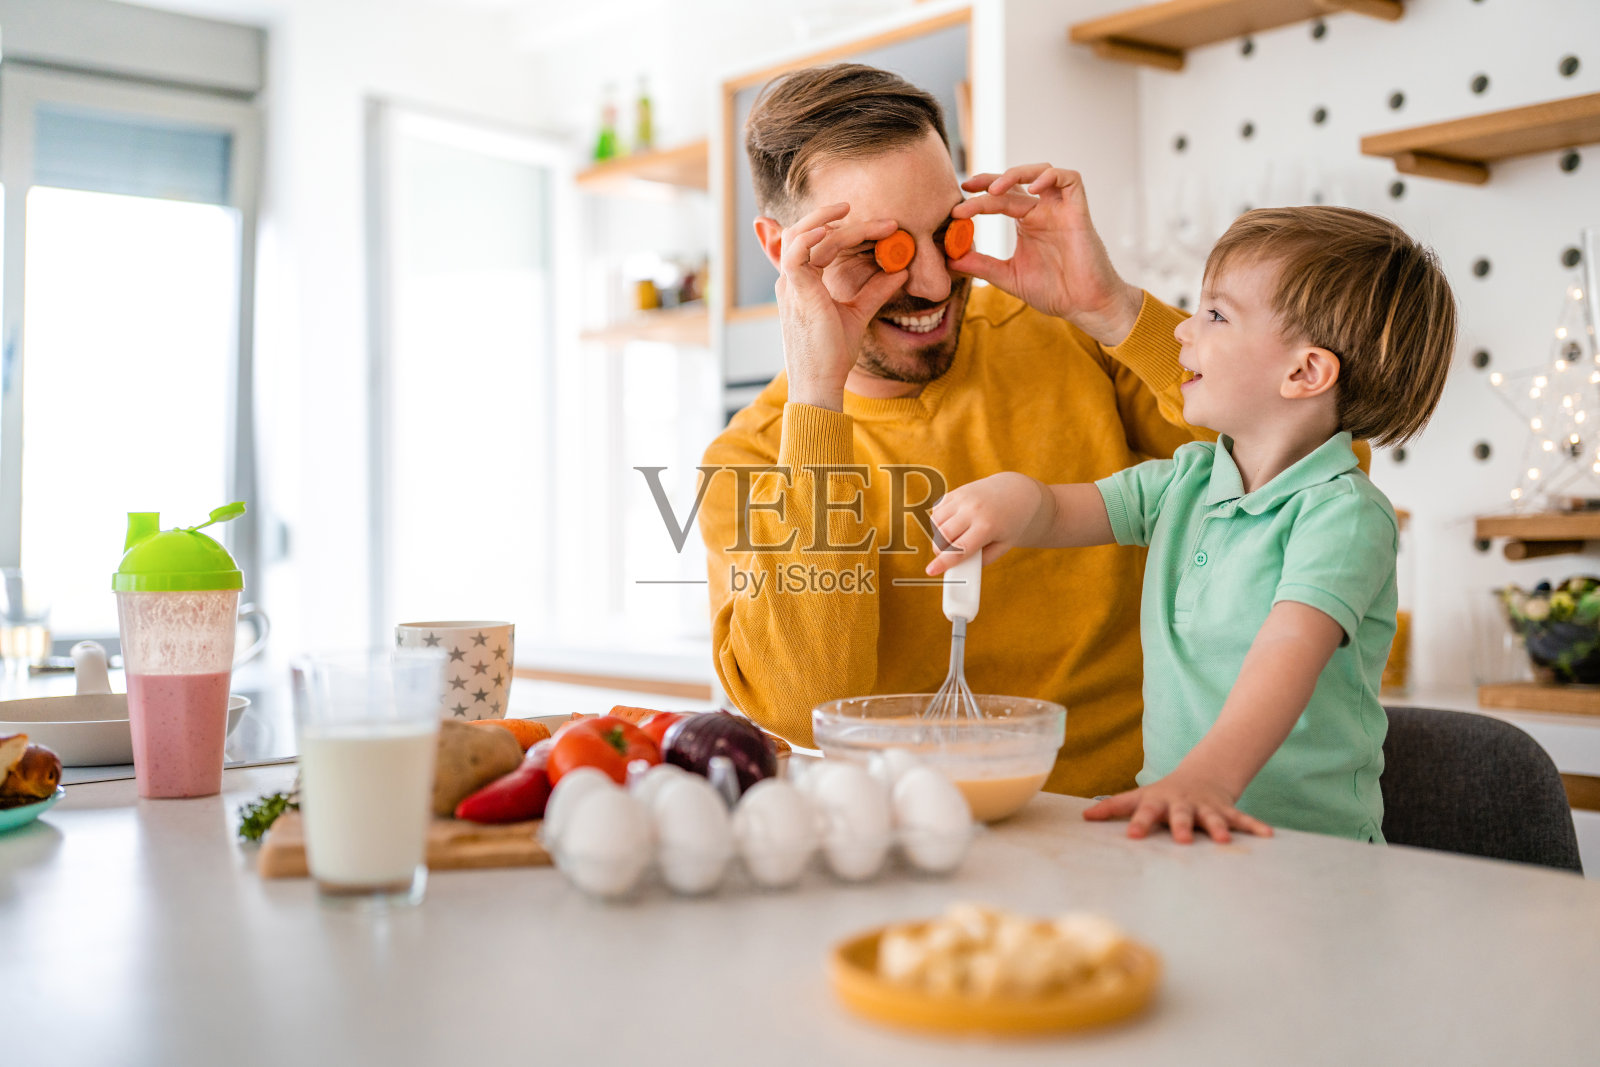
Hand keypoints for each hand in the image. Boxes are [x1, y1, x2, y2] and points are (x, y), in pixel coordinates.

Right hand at [774, 203, 907, 410]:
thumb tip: (900, 271)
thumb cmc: (833, 354)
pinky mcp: (797, 294)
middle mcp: (792, 282)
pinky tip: (833, 229)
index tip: (882, 228)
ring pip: (800, 236)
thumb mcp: (858, 314)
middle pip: (803, 232)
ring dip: (825, 219)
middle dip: (833, 216)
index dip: (845, 230)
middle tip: (878, 219)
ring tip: (852, 210)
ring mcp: (791, 286)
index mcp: (802, 284)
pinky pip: (796, 254)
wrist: (820, 383)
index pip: (816, 243)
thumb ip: (875, 291)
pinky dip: (811, 237)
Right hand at [925, 473, 1051, 574]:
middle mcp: (973, 510)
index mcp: (987, 526)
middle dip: (939, 550)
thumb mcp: (1004, 545)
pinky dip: (939, 521)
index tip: (931, 571)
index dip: (943, 562)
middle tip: (947, 555)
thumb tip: (960, 568)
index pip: (959, 549)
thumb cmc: (1011, 522)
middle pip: (942, 536)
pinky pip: (937, 510)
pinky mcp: (956, 492)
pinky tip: (954, 523)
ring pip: (936, 522)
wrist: (1016, 492)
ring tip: (953, 538)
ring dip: (938, 535)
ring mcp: (963, 498)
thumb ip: (983, 559)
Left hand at [950, 165, 1142, 345]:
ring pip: (1042, 171)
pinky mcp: (1079, 212)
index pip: (1002, 196)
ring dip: (1017, 174)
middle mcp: (1043, 211)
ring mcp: (1061, 209)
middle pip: (1015, 182)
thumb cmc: (1054, 291)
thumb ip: (982, 266)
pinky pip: (1071, 180)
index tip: (959, 199)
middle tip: (968, 189)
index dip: (981, 191)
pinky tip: (1032, 189)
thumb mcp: (1008, 277)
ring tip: (995, 189)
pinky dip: (1051, 177)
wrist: (1084, 306)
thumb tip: (950, 259)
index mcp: (1027, 222)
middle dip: (990, 181)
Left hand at [1082, 769, 1273, 843]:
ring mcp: (1205, 807)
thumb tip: (1083, 817)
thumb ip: (1113, 807)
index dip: (1137, 823)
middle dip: (1181, 827)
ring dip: (1218, 828)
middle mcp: (1182, 804)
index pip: (1143, 811)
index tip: (1131, 836)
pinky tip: (1268, 836)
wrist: (1202, 774)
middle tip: (1182, 840)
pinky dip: (1254, 827)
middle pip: (1180, 815)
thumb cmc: (1162, 794)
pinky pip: (1242, 820)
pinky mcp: (1226, 810)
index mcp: (1158, 802)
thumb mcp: (1138, 797)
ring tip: (1225, 841)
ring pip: (1212, 818)